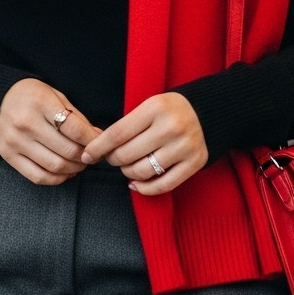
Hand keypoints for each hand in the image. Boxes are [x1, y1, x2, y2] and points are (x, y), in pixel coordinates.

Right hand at [0, 79, 101, 184]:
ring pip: (55, 166)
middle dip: (86, 156)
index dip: (92, 140)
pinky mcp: (8, 155)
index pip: (75, 129)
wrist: (0, 98)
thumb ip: (77, 118)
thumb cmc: (33, 96)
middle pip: (67, 150)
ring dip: (74, 169)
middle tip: (92, 155)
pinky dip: (56, 179)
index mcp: (40, 103)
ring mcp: (15, 141)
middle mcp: (25, 123)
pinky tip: (65, 173)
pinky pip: (37, 176)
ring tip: (80, 163)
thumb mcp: (57, 96)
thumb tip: (97, 137)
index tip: (100, 143)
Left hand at [81, 93, 207, 195]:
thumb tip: (94, 149)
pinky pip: (162, 185)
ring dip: (128, 173)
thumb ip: (125, 125)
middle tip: (112, 158)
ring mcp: (185, 146)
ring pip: (142, 172)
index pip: (117, 133)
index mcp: (156, 108)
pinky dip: (144, 188)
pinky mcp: (195, 162)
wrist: (206, 112)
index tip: (87, 155)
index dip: (98, 148)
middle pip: (127, 155)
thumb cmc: (168, 111)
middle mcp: (172, 127)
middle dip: (113, 160)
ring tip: (127, 166)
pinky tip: (135, 183)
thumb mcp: (148, 106)